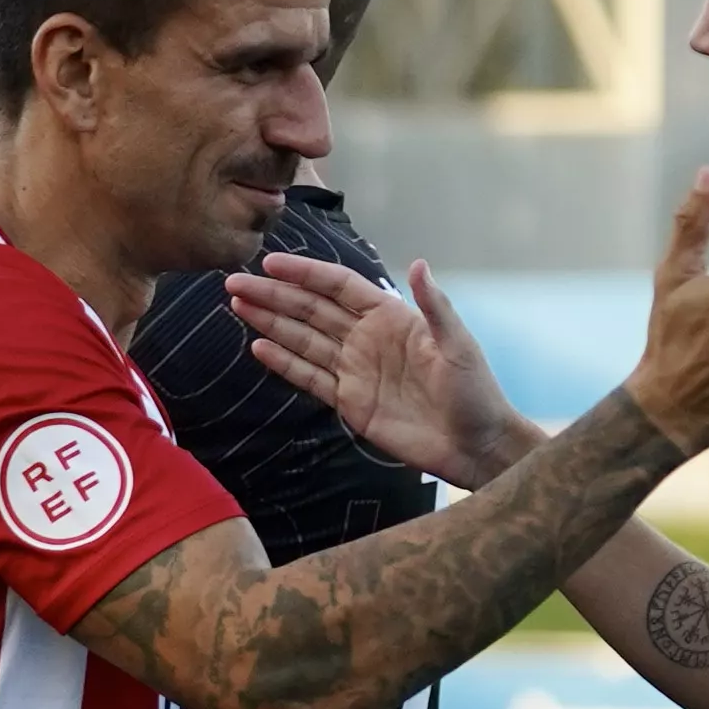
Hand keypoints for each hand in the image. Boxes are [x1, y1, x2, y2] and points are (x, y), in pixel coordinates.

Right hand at [233, 246, 527, 485]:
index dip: (305, 273)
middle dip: (273, 295)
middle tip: (235, 281)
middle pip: (311, 310)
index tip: (271, 262)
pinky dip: (283, 362)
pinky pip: (309, 377)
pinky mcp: (349, 401)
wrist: (473, 445)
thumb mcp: (457, 345)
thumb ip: (434, 306)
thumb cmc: (474, 391)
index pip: (338, 287)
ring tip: (237, 304)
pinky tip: (258, 347)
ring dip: (270, 322)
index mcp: (391, 316)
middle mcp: (367, 338)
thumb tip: (418, 264)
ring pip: (303, 340)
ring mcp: (355, 369)